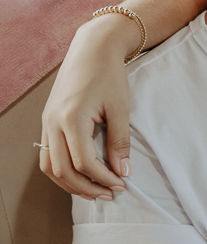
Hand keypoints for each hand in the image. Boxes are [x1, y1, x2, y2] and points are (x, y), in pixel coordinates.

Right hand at [40, 19, 133, 199]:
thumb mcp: (120, 109)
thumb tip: (122, 172)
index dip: (103, 178)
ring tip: (95, 191)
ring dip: (71, 184)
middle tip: (111, 194)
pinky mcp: (47, 121)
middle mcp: (53, 122)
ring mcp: (46, 122)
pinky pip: (48, 154)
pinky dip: (62, 171)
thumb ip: (120, 142)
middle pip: (63, 170)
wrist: (91, 50)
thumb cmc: (108, 75)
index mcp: (71, 118)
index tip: (122, 184)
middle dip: (87, 187)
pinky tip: (82, 177)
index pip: (84, 162)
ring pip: (50, 166)